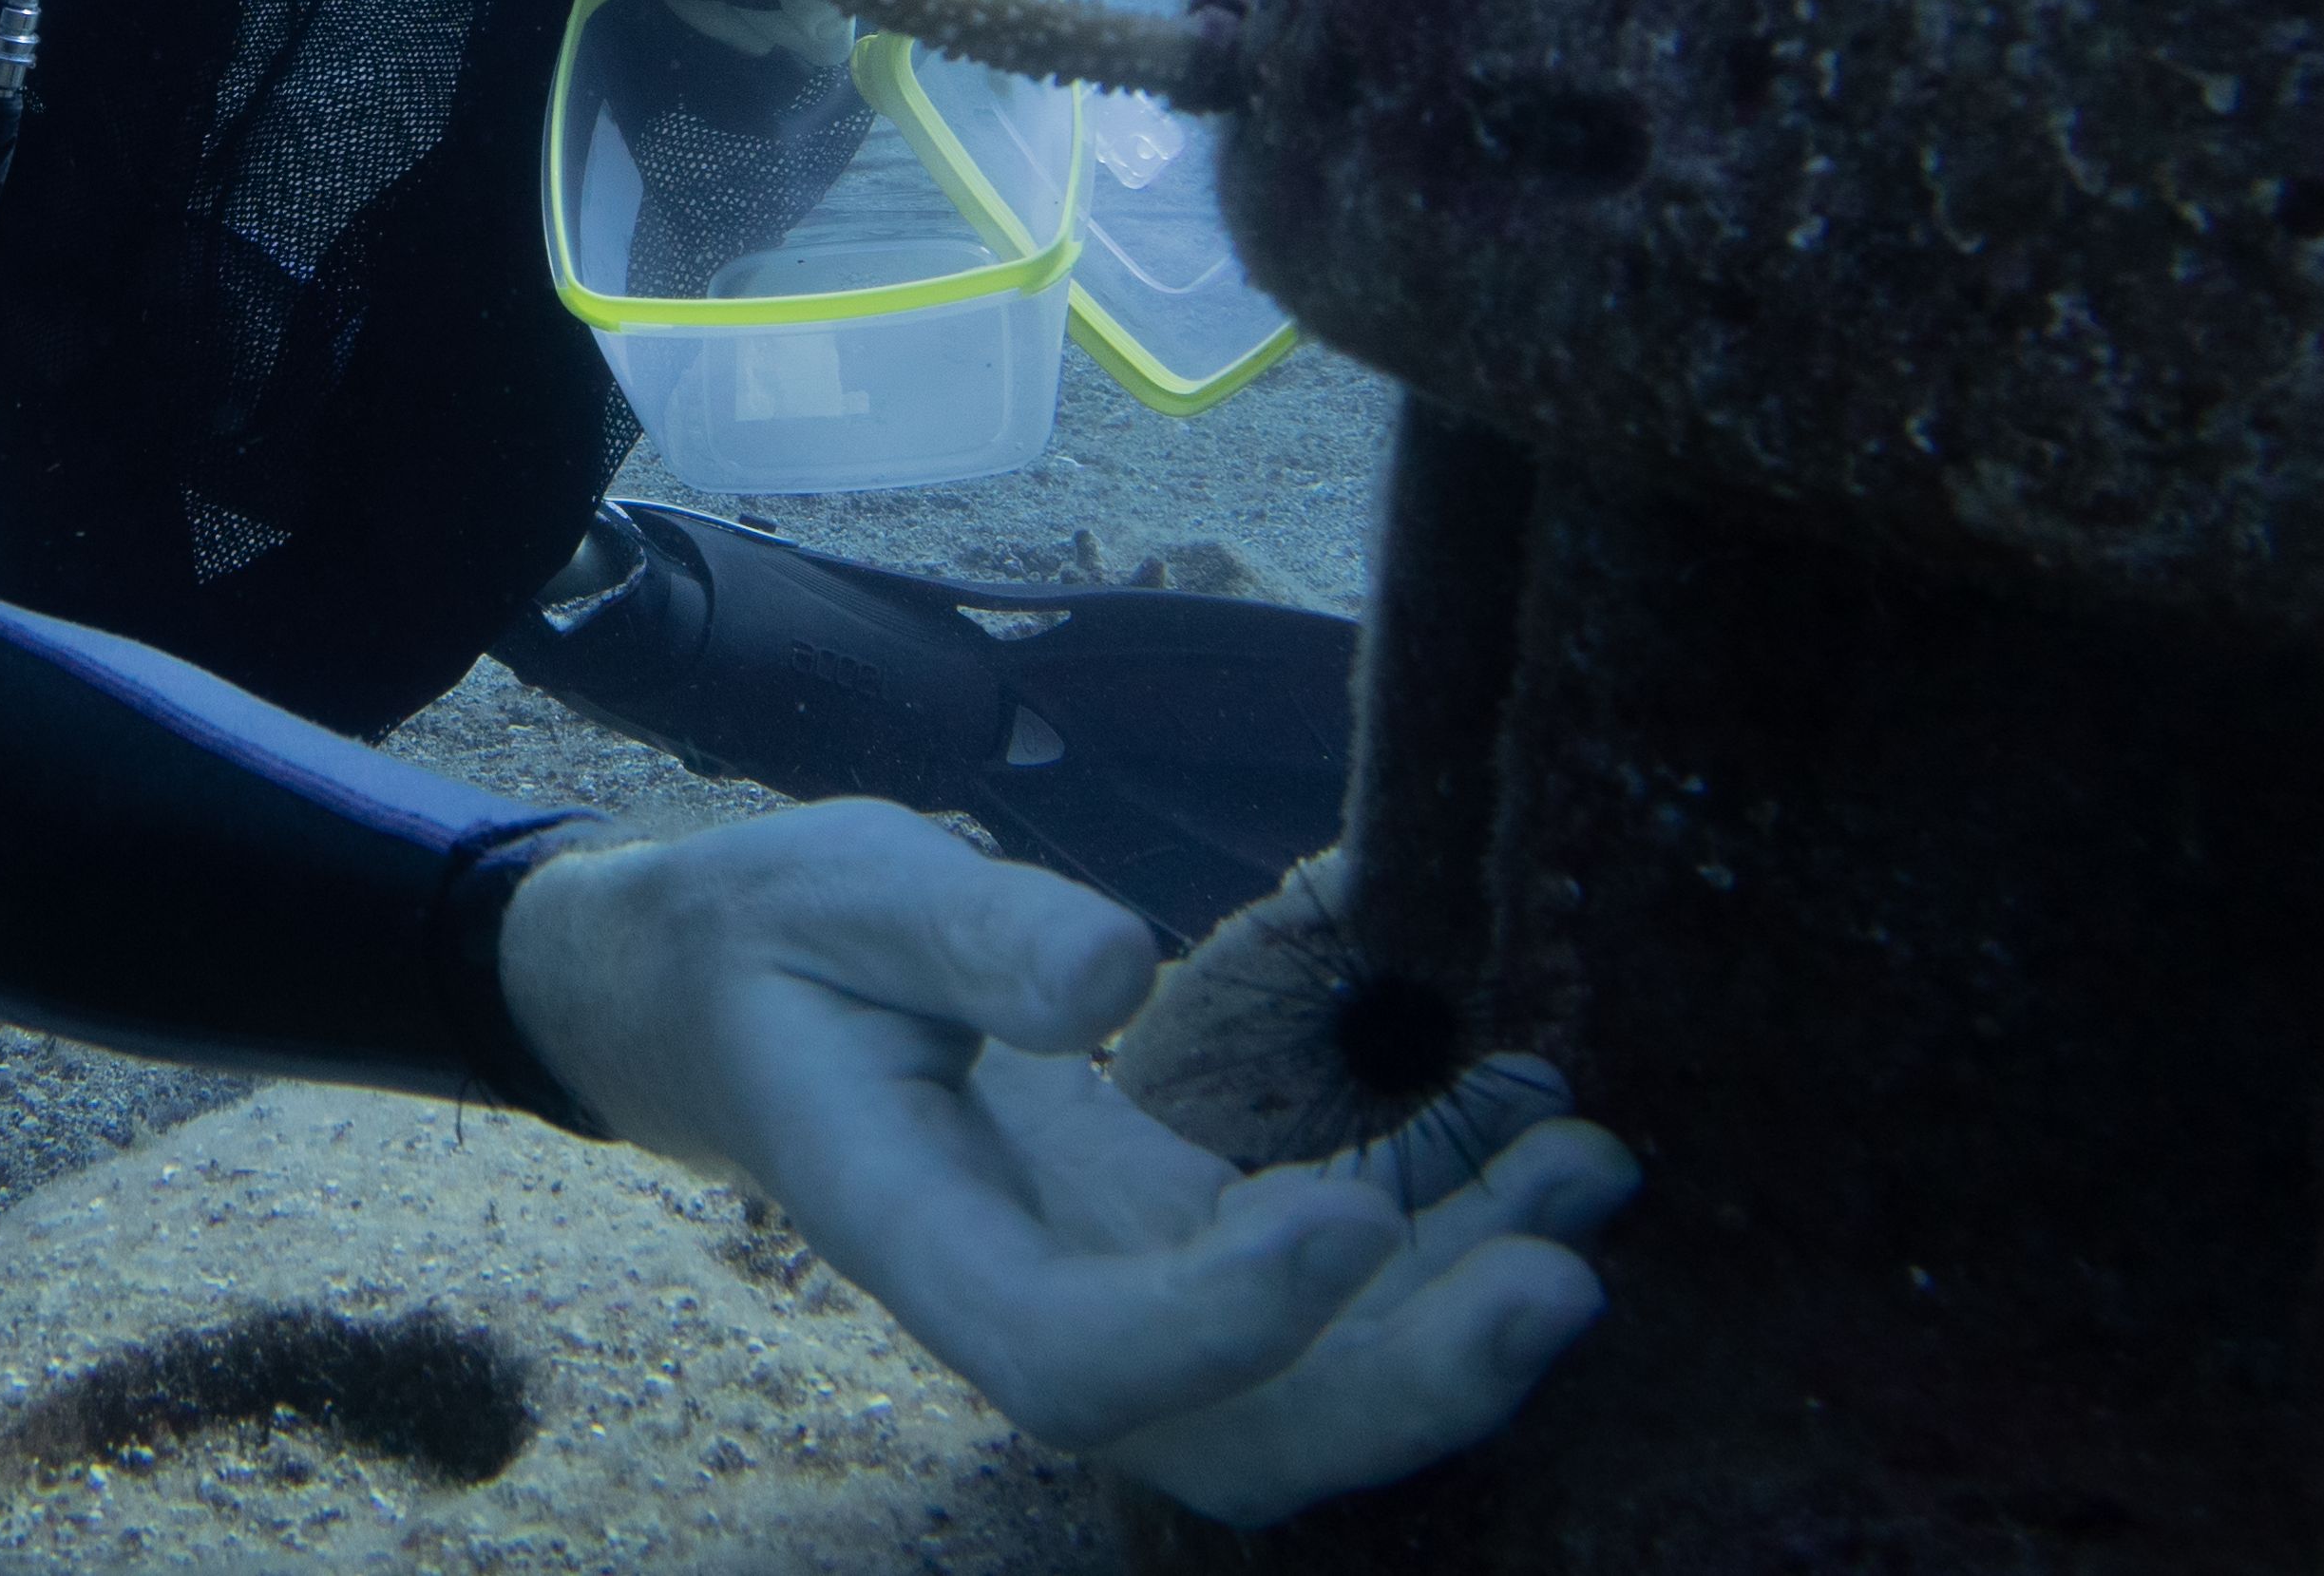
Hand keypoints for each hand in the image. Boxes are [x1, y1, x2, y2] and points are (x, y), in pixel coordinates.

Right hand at [497, 801, 1634, 1525]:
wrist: (732, 1005)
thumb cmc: (781, 938)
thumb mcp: (842, 887)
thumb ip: (970, 929)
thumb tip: (1114, 970)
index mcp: (916, 1236)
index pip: (1070, 1358)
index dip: (1219, 1323)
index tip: (1348, 1204)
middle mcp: (1026, 1307)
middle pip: (1231, 1437)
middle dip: (1409, 1380)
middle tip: (1564, 1265)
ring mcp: (1114, 1297)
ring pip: (1305, 1400)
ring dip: (1462, 1323)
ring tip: (1590, 1176)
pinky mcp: (1175, 1255)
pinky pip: (1326, 1308)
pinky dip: (1448, 1246)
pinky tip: (1541, 1141)